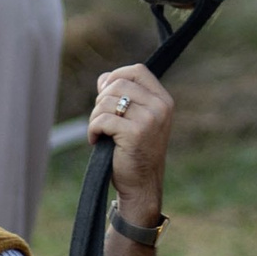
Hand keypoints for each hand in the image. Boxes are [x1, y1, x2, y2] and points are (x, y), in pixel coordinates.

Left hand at [89, 63, 172, 213]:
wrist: (142, 184)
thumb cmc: (135, 150)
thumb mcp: (136, 118)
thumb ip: (124, 96)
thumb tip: (104, 78)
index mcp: (163, 100)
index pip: (137, 71)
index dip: (116, 76)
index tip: (106, 94)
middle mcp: (160, 107)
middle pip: (118, 84)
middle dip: (101, 100)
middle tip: (102, 120)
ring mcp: (149, 119)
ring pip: (107, 102)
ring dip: (95, 117)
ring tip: (100, 132)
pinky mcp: (135, 133)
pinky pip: (102, 119)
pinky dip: (92, 130)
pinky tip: (96, 140)